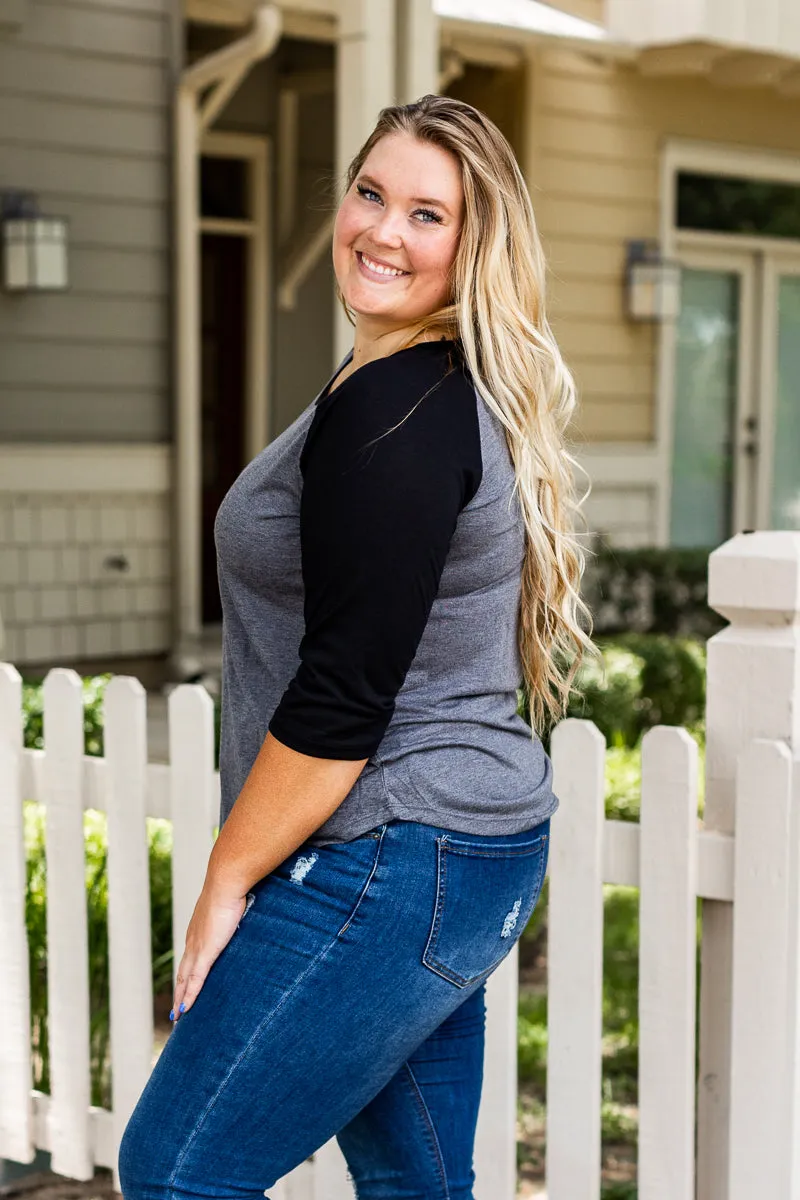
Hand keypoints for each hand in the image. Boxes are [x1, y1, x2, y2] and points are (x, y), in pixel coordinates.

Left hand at [171, 884, 248, 1023]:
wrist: (226, 882)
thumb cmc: (231, 888)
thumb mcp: (231, 904)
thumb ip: (233, 913)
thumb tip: (244, 911)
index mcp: (198, 930)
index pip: (189, 959)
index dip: (184, 975)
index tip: (183, 988)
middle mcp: (193, 940)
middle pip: (182, 973)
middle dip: (178, 992)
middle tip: (176, 1011)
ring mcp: (197, 947)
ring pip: (184, 980)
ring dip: (180, 998)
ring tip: (177, 1016)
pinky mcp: (205, 952)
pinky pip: (195, 980)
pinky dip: (189, 996)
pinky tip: (185, 1009)